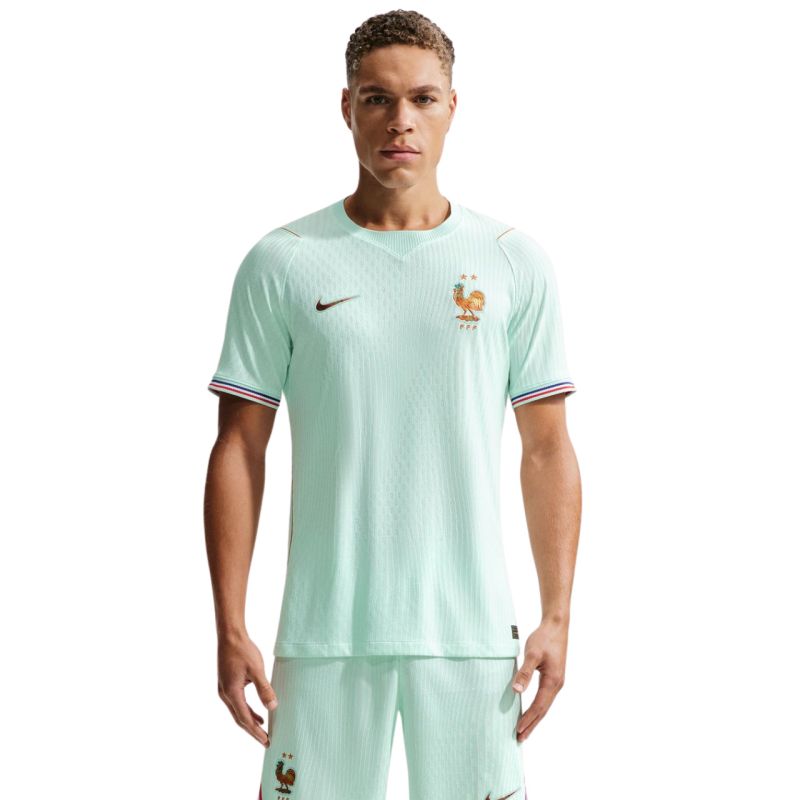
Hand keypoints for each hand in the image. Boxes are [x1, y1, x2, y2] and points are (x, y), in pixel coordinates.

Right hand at [217, 632, 277, 746]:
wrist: (229, 636)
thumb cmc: (243, 650)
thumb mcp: (257, 670)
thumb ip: (264, 689)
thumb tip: (273, 707)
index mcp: (232, 693)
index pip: (245, 719)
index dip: (256, 732)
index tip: (267, 741)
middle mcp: (225, 694)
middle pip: (239, 719)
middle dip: (253, 731)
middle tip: (266, 740)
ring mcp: (224, 689)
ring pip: (238, 711)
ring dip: (250, 721)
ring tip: (263, 729)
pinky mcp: (226, 684)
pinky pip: (237, 703)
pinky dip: (247, 710)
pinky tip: (257, 712)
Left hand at [512, 620, 567, 741]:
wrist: (556, 626)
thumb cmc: (544, 638)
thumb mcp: (532, 654)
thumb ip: (525, 673)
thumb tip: (516, 691)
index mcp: (552, 681)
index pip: (539, 706)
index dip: (528, 719)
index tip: (517, 730)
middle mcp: (557, 684)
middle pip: (543, 710)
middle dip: (531, 724)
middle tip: (519, 739)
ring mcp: (556, 681)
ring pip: (545, 705)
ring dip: (534, 718)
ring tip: (524, 729)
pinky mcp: (553, 677)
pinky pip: (545, 697)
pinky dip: (537, 707)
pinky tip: (531, 710)